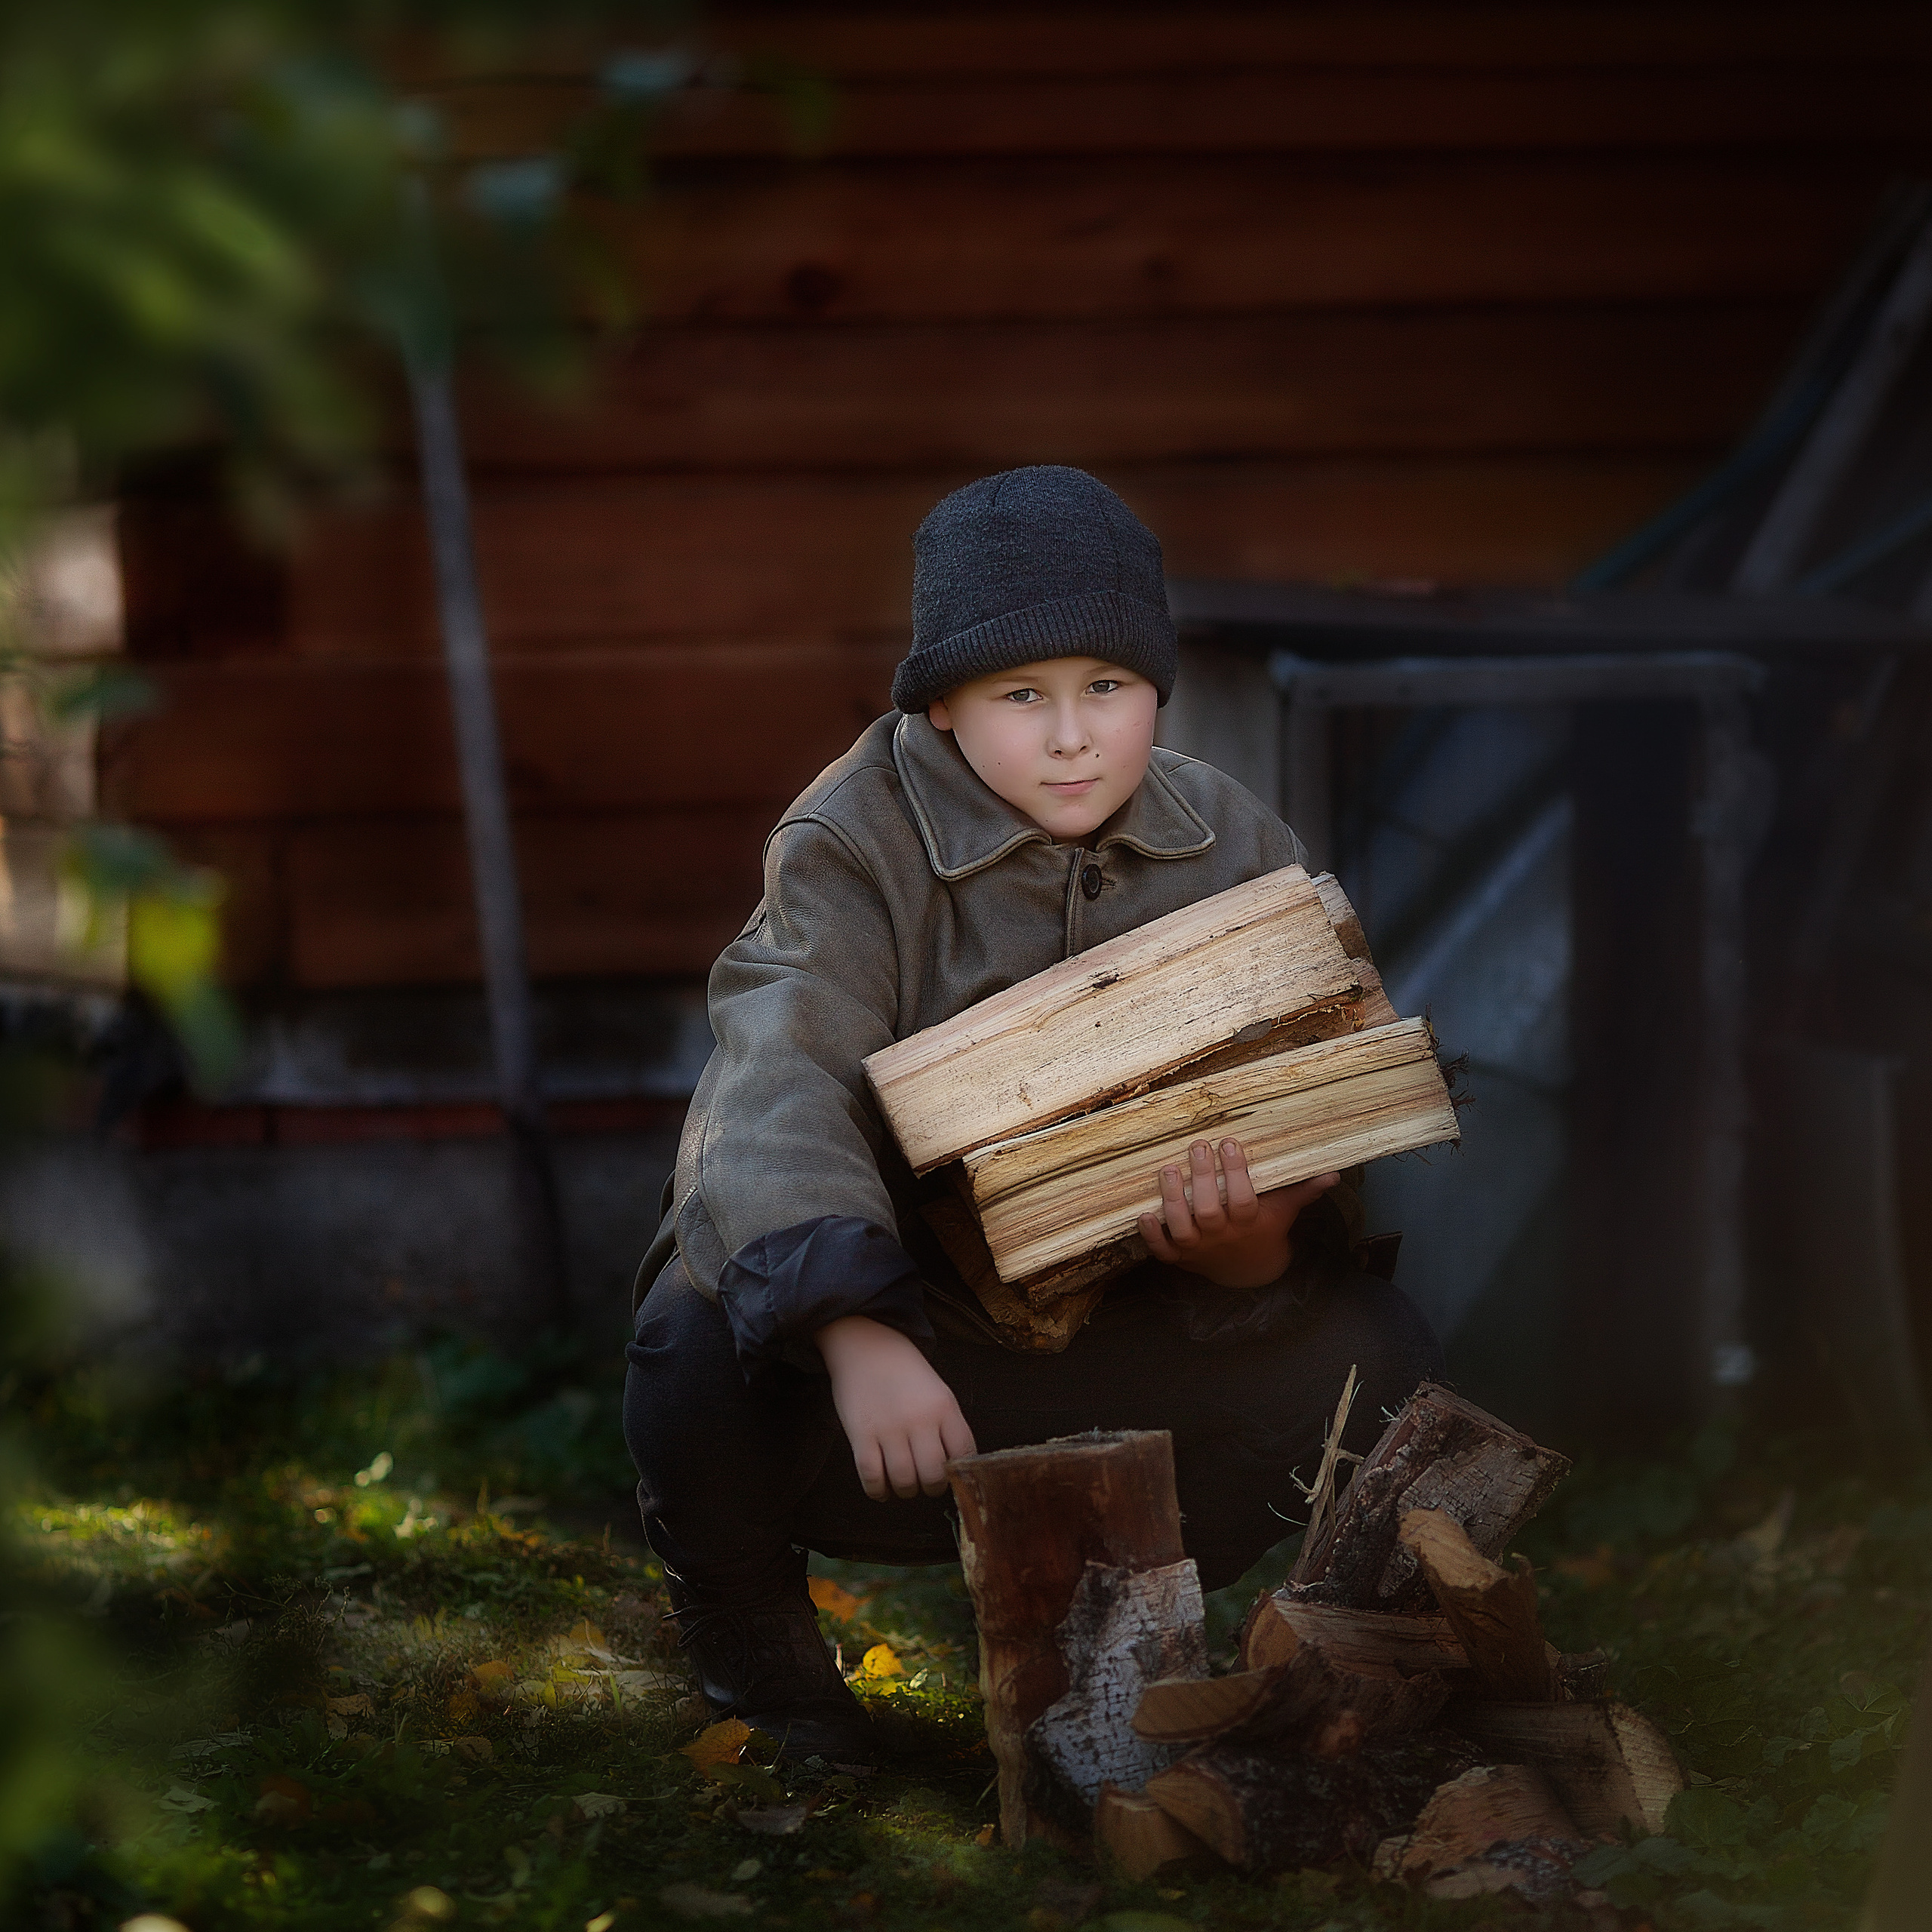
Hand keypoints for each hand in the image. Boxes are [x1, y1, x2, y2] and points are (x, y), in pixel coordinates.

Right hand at [814, 1316, 976, 1500]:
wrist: (865, 1345)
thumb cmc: (905, 1373)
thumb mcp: (937, 1392)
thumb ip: (948, 1426)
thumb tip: (954, 1468)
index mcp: (944, 1407)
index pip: (964, 1454)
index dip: (960, 1472)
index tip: (952, 1475)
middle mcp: (919, 1419)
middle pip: (933, 1475)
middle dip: (932, 1487)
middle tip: (926, 1483)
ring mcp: (889, 1428)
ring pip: (904, 1481)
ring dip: (905, 1491)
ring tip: (904, 1486)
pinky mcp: (861, 1434)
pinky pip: (872, 1477)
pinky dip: (878, 1491)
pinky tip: (881, 1490)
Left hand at [1138, 1139, 1339, 1288]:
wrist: (1248, 1271)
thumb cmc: (1265, 1230)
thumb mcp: (1284, 1211)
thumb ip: (1303, 1191)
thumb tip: (1332, 1173)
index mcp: (1248, 1223)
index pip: (1242, 1199)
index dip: (1235, 1173)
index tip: (1229, 1143)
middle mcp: (1221, 1237)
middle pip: (1209, 1212)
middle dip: (1202, 1180)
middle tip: (1196, 1146)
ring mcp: (1198, 1249)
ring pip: (1182, 1228)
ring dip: (1172, 1201)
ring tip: (1167, 1170)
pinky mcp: (1179, 1257)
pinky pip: (1162, 1251)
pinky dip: (1151, 1236)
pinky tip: (1143, 1214)